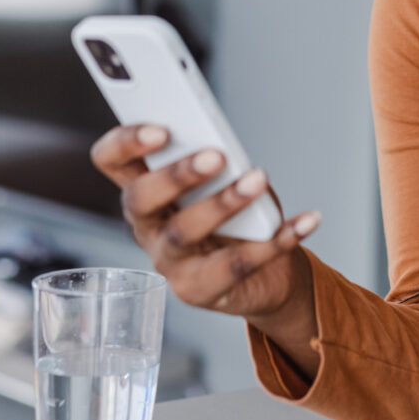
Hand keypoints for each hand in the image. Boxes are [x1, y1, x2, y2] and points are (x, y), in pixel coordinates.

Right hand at [90, 126, 319, 322]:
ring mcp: (170, 263)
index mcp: (145, 188)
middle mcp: (148, 226)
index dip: (125, 142)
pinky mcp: (200, 290)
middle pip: (140, 199)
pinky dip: (279, 238)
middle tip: (215, 156)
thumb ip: (217, 161)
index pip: (111, 160)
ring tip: (258, 179)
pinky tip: (307, 219)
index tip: (161, 129)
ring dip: (224, 203)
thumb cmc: (239, 215)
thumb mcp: (226, 180)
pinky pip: (238, 264)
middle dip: (175, 175)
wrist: (267, 274)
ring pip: (184, 232)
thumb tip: (223, 147)